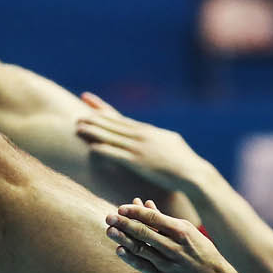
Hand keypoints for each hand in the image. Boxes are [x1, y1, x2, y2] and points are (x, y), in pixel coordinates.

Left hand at [75, 93, 204, 192]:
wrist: (193, 174)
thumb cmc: (183, 161)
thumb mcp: (169, 142)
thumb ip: (156, 137)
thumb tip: (149, 133)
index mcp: (147, 131)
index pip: (120, 117)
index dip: (102, 108)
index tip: (87, 99)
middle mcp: (141, 136)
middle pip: (112, 125)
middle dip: (94, 119)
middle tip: (78, 115)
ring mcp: (139, 148)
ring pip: (111, 137)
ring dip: (94, 132)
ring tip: (78, 127)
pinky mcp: (139, 163)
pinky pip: (117, 155)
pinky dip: (104, 150)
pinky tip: (91, 148)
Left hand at [105, 199, 223, 272]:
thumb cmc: (196, 247)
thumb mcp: (185, 228)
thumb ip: (162, 218)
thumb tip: (142, 203)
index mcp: (181, 232)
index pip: (153, 218)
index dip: (135, 212)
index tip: (120, 208)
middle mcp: (174, 247)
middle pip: (144, 233)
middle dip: (124, 224)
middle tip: (109, 217)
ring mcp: (167, 264)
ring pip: (140, 249)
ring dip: (123, 239)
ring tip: (110, 230)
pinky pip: (142, 266)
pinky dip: (129, 258)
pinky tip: (119, 249)